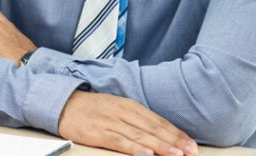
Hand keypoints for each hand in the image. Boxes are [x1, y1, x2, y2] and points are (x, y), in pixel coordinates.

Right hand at [60, 91, 197, 155]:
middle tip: (191, 152)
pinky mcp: (98, 132)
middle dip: (174, 142)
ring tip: (176, 155)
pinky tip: (146, 154)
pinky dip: (134, 148)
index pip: (159, 121)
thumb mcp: (117, 108)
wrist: (63, 104)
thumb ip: (137, 119)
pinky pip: (119, 141)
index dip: (177, 134)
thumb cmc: (92, 108)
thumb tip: (160, 133)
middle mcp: (123, 112)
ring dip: (161, 146)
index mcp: (130, 105)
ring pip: (141, 136)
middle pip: (153, 129)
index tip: (192, 145)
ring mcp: (110, 122)